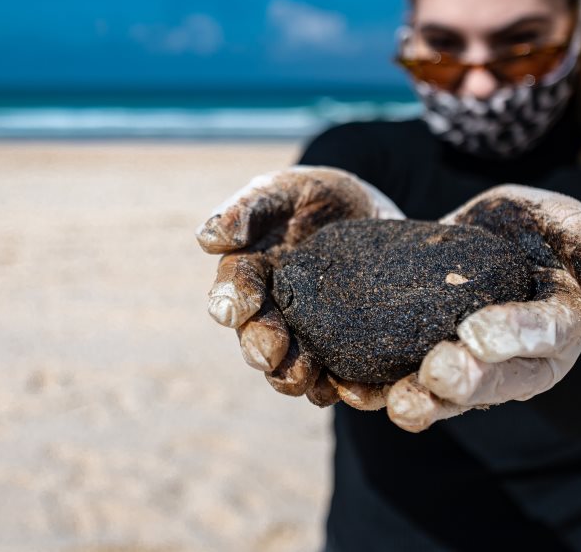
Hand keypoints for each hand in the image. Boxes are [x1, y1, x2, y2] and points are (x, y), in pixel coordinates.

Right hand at [196, 166, 403, 406]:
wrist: (371, 216)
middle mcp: (271, 313)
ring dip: (293, 376)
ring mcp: (307, 335)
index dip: (231, 302)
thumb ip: (248, 209)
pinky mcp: (346, 350)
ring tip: (306, 378)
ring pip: (292, 367)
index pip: (232, 291)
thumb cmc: (313, 198)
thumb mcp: (282, 191)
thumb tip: (209, 238)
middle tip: (269, 353)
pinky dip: (346, 387)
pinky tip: (354, 389)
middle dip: (260, 346)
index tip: (234, 309)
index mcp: (249, 275)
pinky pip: (341, 376)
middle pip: (258, 337)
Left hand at [384, 185, 580, 431]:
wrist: (481, 234)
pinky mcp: (420, 363)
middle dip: (466, 381)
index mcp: (559, 331)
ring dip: (422, 402)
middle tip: (436, 372)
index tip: (478, 332)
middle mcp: (515, 363)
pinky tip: (351, 388)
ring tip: (396, 401)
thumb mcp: (572, 228)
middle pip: (495, 380)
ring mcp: (468, 369)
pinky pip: (401, 383)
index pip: (544, 337)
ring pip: (448, 396)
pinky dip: (376, 389)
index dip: (514, 336)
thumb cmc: (536, 229)